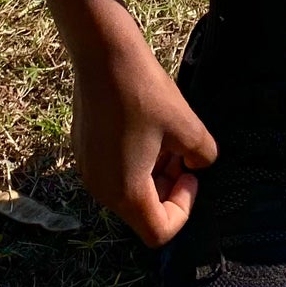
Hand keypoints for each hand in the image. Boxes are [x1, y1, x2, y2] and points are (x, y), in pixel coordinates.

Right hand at [71, 9, 216, 246]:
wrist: (103, 54)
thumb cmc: (144, 93)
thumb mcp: (187, 126)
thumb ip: (202, 156)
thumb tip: (198, 164)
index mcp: (124, 193)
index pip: (158, 232)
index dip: (184, 208)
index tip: (191, 174)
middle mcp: (100, 189)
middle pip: (142, 211)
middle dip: (169, 188)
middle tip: (184, 153)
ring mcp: (88, 168)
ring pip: (129, 188)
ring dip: (154, 172)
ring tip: (169, 135)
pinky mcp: (83, 148)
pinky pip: (114, 169)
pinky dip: (136, 159)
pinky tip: (147, 125)